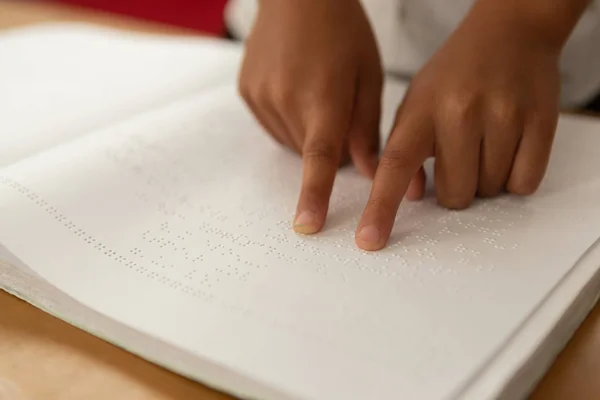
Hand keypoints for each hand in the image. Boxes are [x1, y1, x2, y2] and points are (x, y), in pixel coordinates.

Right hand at [238, 0, 382, 233]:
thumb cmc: (342, 29)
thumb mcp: (368, 74)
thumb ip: (367, 129)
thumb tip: (368, 174)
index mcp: (323, 94)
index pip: (319, 157)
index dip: (314, 194)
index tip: (306, 226)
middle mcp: (285, 98)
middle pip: (310, 152)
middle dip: (330, 142)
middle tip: (338, 105)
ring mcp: (261, 95)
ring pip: (291, 142)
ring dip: (308, 132)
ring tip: (315, 90)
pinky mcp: (247, 92)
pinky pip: (273, 126)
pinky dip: (289, 120)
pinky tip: (296, 88)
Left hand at [355, 3, 561, 250]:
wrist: (509, 33)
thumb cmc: (456, 74)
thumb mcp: (416, 102)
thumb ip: (405, 148)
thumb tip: (412, 195)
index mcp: (421, 110)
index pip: (395, 166)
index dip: (381, 208)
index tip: (369, 241)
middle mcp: (460, 113)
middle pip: (454, 195)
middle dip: (454, 187)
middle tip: (460, 155)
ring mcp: (502, 116)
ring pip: (490, 191)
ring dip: (485, 179)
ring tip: (484, 141)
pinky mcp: (539, 122)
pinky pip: (524, 183)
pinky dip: (515, 176)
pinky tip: (509, 146)